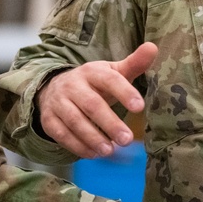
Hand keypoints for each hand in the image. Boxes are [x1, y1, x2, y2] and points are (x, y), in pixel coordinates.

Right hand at [36, 42, 156, 158]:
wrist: (55, 88)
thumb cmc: (94, 84)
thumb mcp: (112, 72)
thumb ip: (134, 64)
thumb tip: (153, 47)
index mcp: (92, 71)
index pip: (109, 79)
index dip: (124, 92)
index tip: (139, 107)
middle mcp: (73, 85)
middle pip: (91, 104)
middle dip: (109, 122)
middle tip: (127, 139)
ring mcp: (59, 102)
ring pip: (74, 120)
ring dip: (92, 137)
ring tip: (110, 150)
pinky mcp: (49, 120)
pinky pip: (62, 134)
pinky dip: (78, 146)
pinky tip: (94, 154)